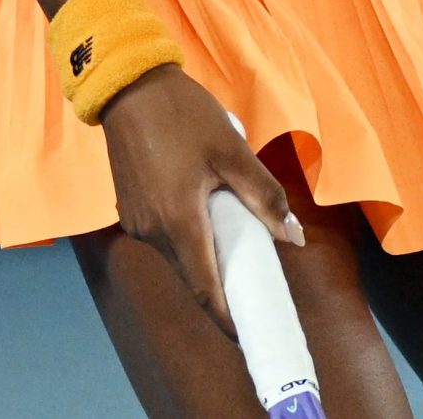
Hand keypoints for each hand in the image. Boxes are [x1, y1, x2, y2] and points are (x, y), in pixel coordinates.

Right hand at [97, 64, 302, 337]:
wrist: (129, 86)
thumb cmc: (185, 115)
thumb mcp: (233, 150)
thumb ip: (264, 196)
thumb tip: (293, 237)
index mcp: (179, 223)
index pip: (205, 290)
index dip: (227, 319)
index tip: (250, 336)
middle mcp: (152, 232)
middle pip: (192, 276)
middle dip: (221, 288)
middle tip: (254, 288)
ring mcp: (136, 222)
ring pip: (178, 256)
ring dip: (205, 258)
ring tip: (235, 244)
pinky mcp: (129, 209)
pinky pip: (163, 237)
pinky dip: (186, 239)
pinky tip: (205, 218)